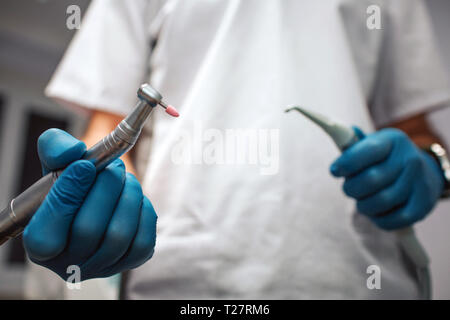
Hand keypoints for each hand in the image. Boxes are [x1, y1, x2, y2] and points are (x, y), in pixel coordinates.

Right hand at [23, 129, 156, 280]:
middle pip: (88, 231)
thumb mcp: (58, 160)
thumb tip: (72, 153)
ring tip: (125, 178)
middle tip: (114, 166)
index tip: (84, 165)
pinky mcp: (130, 262)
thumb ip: (55, 148)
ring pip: (118, 236)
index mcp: (40, 245)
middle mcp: (68, 263)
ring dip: (127, 197)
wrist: (100, 190)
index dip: (66, 198)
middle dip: (105, 190)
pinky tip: (134, 198)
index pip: (46, 237)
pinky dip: (143, 212)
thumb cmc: (75, 179)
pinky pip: (143, 241)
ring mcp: (100, 266)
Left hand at [330, 128, 443, 229]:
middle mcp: (409, 159)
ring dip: (363, 206)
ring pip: (381, 201)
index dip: (345, 163)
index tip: (334, 171)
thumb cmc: (386, 159)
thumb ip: (353, 146)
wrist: (424, 173)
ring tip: (362, 201)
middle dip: (352, 188)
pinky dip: (378, 219)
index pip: (367, 151)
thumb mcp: (372, 145)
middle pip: (371, 179)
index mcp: (393, 140)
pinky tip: (375, 212)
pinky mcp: (423, 205)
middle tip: (350, 189)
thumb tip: (339, 136)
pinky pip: (393, 220)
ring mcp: (419, 182)